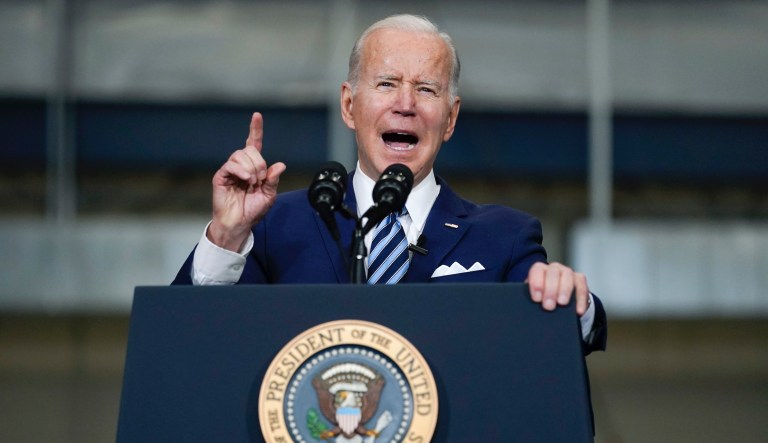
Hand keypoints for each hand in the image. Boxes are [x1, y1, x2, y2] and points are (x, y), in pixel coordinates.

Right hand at [208, 112, 285, 250]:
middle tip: (261, 179)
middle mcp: (241, 166)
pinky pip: (231, 164)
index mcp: (253, 168)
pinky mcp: (221, 176)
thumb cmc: (252, 210)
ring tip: (253, 183)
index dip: (255, 130)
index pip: (253, 144)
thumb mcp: (269, 195)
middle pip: (250, 150)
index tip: (257, 116)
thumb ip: (273, 180)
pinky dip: (241, 170)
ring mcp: (230, 170)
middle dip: (260, 163)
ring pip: (240, 155)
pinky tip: (246, 180)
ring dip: (252, 168)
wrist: (239, 223)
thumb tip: (280, 165)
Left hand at [527, 262, 589, 315]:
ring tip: (562, 304)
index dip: (536, 283)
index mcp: (539, 270)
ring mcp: (567, 272)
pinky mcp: (580, 280)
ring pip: (567, 275)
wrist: (558, 301)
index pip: (537, 270)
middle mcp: (554, 268)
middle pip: (552, 273)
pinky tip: (578, 310)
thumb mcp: (536, 296)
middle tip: (548, 306)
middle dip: (550, 290)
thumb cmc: (543, 298)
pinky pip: (582, 286)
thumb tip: (529, 308)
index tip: (537, 299)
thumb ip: (533, 298)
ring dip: (564, 290)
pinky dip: (580, 299)